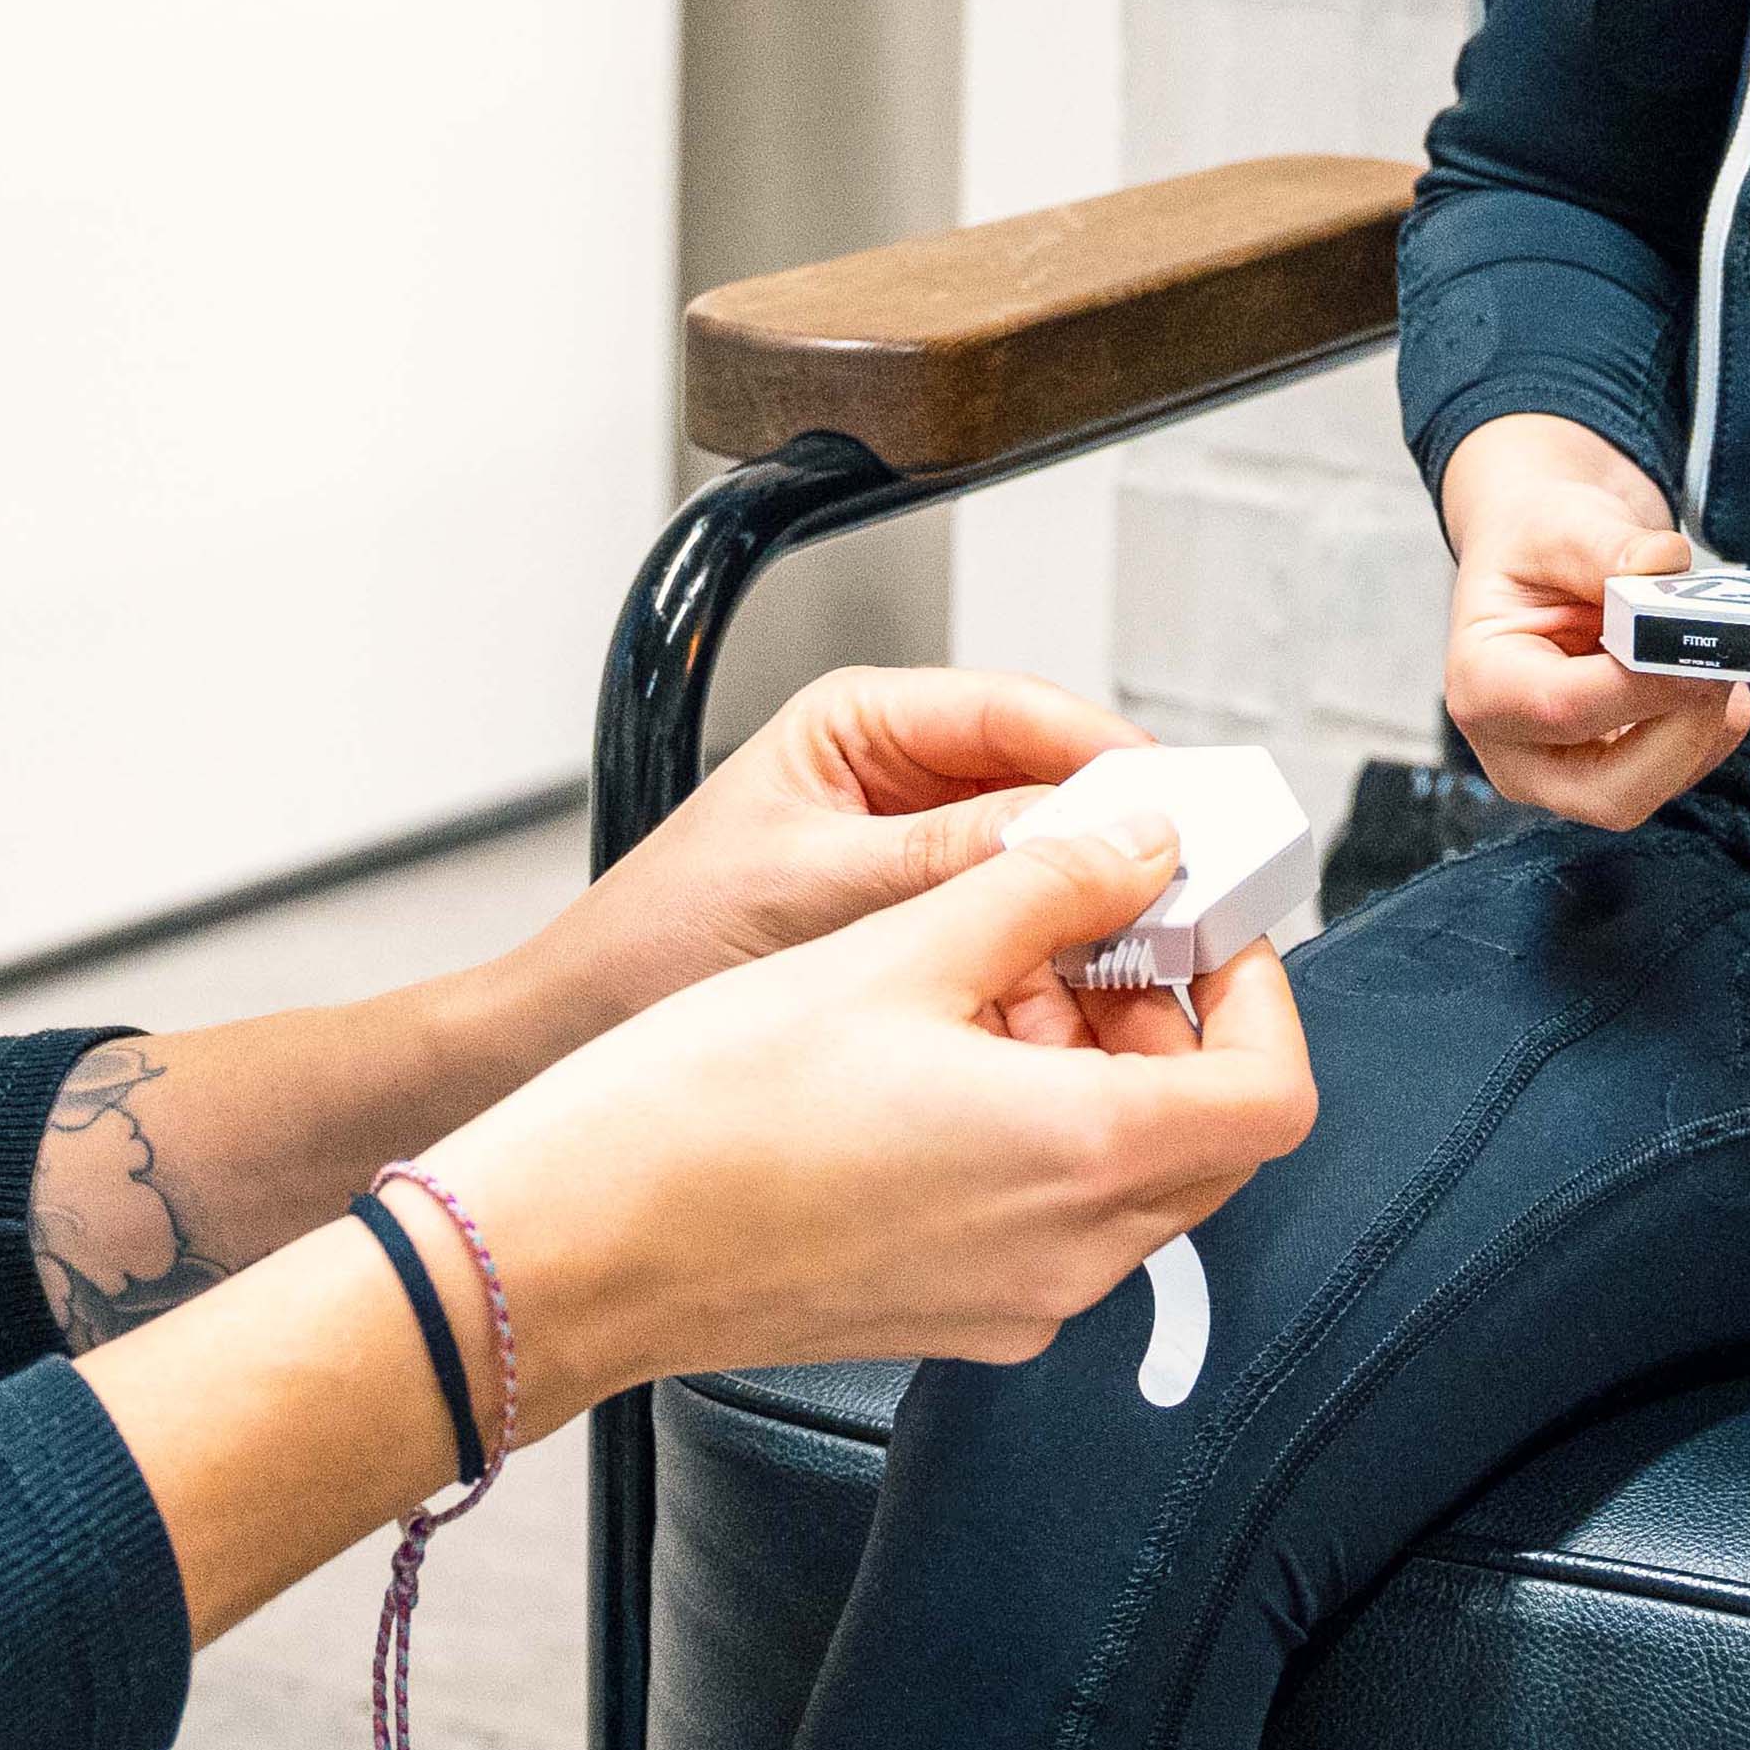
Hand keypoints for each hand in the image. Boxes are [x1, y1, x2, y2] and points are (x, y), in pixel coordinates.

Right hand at [450, 805, 1318, 1405]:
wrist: (569, 1245)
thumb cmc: (702, 1112)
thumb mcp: (898, 948)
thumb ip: (1049, 887)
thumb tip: (1140, 847)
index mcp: (1078, 1155)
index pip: (1271, 1092)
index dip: (1257, 993)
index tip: (1196, 927)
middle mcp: (1065, 1254)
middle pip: (1209, 1136)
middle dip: (1169, 1022)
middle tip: (1087, 936)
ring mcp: (1008, 1301)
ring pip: (1127, 1176)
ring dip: (1094, 1071)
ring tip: (982, 983)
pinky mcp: (946, 1314)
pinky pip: (1046, 1218)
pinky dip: (1033, 1132)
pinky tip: (935, 1058)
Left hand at [585, 661, 1143, 985]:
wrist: (582, 1038)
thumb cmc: (654, 942)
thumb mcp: (815, 887)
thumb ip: (946, 856)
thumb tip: (1069, 833)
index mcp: (862, 723)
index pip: (1015, 711)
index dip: (1101, 753)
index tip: (1166, 804)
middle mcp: (896, 781)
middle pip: (1044, 792)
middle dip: (1100, 846)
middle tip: (1168, 891)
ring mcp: (910, 861)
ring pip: (1034, 876)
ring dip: (1075, 922)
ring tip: (1117, 965)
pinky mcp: (915, 938)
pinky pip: (1006, 942)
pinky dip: (1039, 978)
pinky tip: (1061, 1015)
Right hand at [1438, 412, 1749, 831]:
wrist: (1544, 558)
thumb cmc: (1537, 545)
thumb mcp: (1560, 524)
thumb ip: (1609, 545)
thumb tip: (1663, 563)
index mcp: (1482, 686)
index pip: (1565, 709)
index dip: (1645, 684)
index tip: (1701, 643)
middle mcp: (1516, 752)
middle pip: (1612, 794)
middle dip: (1684, 733)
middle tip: (1725, 662)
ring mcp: (1565, 775)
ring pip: (1656, 788)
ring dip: (1705, 723)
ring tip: (1711, 646)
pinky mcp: (1615, 774)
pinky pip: (1681, 773)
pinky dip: (1711, 725)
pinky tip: (1701, 667)